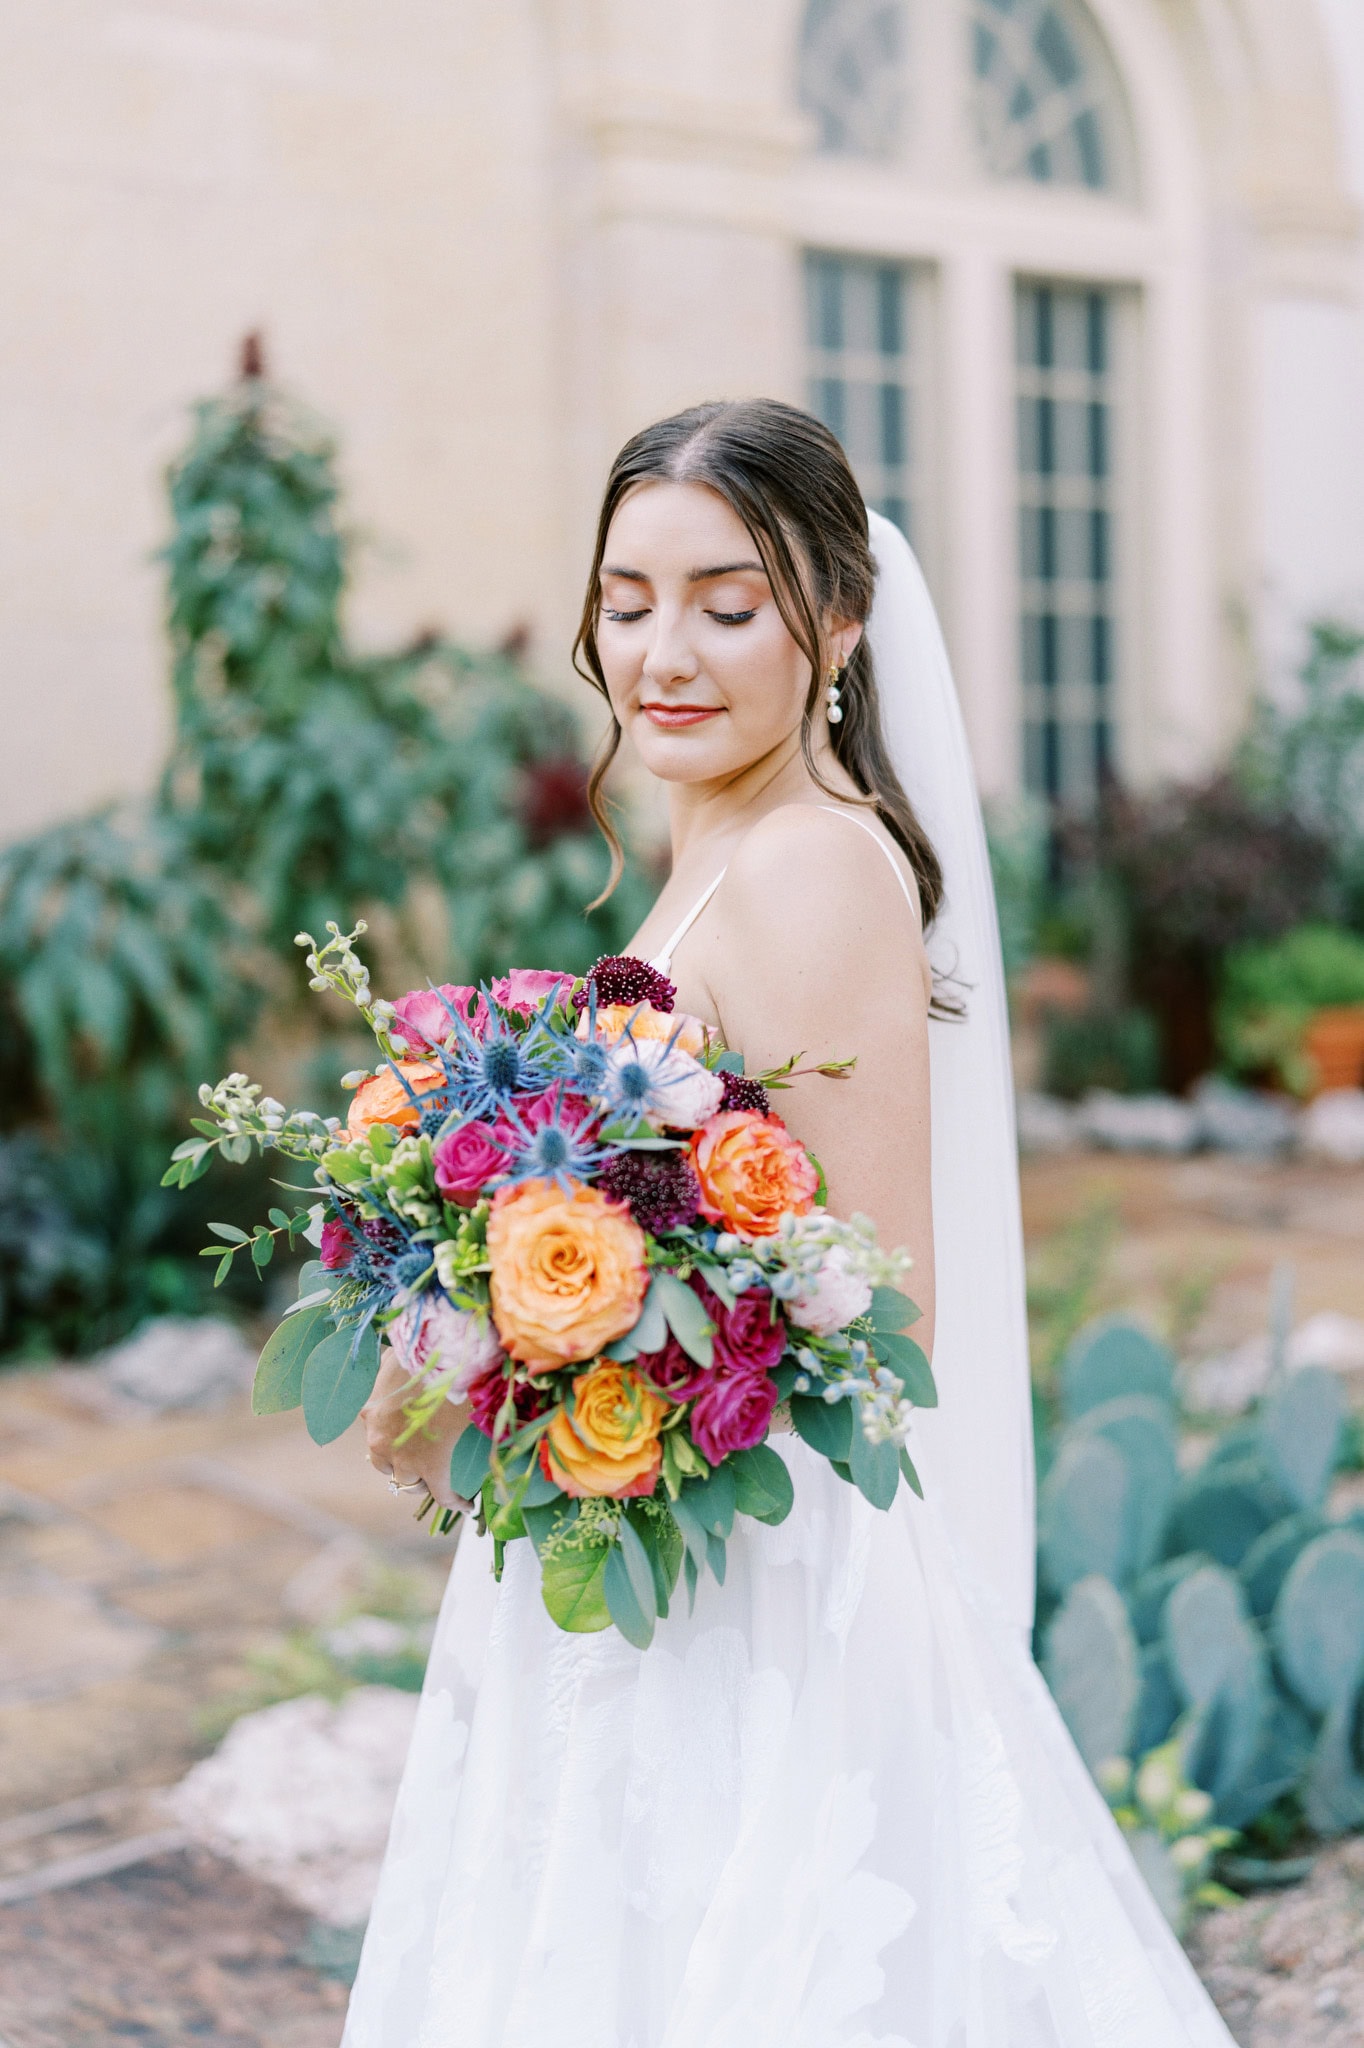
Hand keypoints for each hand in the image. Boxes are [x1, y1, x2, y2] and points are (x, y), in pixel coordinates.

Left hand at [361, 1346, 475, 1512]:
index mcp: (372, 1413)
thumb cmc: (424, 1352)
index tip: (405, 1448)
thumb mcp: (397, 1356)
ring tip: (439, 1481)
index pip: (377, 1439)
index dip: (391, 1445)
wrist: (447, 1357)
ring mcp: (404, 1455)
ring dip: (421, 1482)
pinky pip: (442, 1493)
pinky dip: (453, 1501)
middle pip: (386, 1465)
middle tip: (421, 1462)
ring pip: (408, 1482)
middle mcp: (380, 1438)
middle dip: (401, 1466)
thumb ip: (390, 1364)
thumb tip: (392, 1360)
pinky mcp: (431, 1464)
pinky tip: (466, 1504)